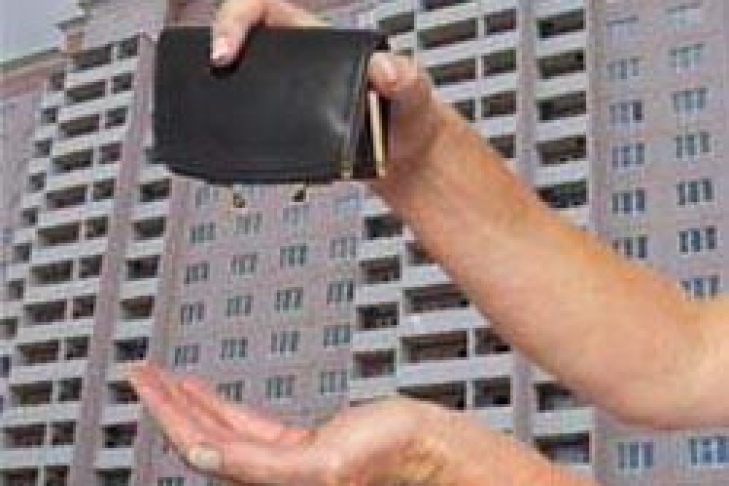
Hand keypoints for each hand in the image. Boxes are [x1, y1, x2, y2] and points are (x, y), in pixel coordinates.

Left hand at [129, 362, 453, 484]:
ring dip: (185, 401)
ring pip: (217, 428)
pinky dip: (216, 403)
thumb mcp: (322, 464)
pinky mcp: (294, 445)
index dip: (165, 415)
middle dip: (165, 403)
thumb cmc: (387, 456)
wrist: (421, 444)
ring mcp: (278, 459)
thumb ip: (258, 465)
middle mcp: (265, 474)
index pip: (199, 447)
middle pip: (200, 436)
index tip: (144, 384)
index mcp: (267, 481)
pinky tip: (201, 391)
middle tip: (140, 372)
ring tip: (161, 378)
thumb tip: (202, 452)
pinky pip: (242, 423)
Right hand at [210, 0, 454, 179]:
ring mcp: (291, 95)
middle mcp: (299, 64)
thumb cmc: (409, 113)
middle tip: (214, 71)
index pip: (264, 8)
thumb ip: (404, 78)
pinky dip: (242, 128)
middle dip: (218, 49)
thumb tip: (383, 70)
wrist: (408, 156)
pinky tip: (238, 140)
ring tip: (214, 108)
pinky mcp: (290, 127)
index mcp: (320, 41)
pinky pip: (256, 120)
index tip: (226, 48)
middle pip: (244, 42)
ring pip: (243, 84)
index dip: (236, 18)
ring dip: (223, 92)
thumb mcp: (413, 91)